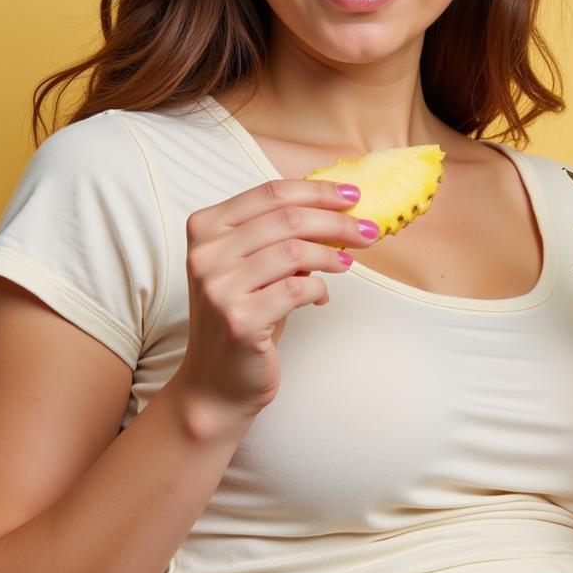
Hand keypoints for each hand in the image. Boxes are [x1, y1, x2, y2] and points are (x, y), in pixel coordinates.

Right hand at [174, 177, 375, 422]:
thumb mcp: (255, 267)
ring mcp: (219, 287)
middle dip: (336, 221)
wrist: (217, 381)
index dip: (318, 191)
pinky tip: (323, 295)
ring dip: (332, 255)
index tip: (352, 196)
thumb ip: (280, 237)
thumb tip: (338, 211)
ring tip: (347, 263)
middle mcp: (206, 254)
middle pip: (287, 218)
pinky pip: (297, 289)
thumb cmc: (243, 317)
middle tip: (367, 230)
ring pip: (295, 251)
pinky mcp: (239, 319)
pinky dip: (319, 289)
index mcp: (206, 228)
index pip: (270, 193)